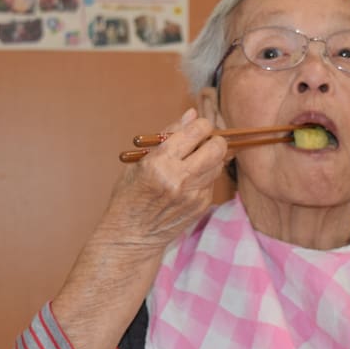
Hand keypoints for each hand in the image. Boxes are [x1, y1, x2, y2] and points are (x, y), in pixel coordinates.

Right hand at [98, 108, 226, 252]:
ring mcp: (194, 194)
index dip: (201, 125)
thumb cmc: (130, 194)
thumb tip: (192, 114)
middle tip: (203, 142)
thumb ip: (168, 135)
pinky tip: (188, 181)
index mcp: (160, 162)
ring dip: (211, 158)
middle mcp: (180, 178)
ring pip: (219, 164)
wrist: (131, 234)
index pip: (196, 132)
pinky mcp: (202, 205)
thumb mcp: (140, 161)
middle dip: (214, 140)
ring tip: (193, 162)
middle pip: (217, 148)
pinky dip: (205, 176)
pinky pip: (212, 181)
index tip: (197, 128)